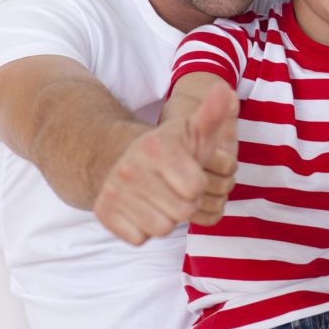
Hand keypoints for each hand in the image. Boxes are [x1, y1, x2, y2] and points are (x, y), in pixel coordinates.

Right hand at [94, 83, 238, 244]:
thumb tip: (224, 89)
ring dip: (167, 218)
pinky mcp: (103, 213)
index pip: (196, 188)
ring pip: (161, 229)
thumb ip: (213, 113)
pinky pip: (139, 239)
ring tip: (161, 198)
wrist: (125, 159)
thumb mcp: (194, 129)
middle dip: (186, 204)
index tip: (190, 172)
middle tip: (176, 188)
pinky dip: (144, 229)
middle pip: (182, 212)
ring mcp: (114, 191)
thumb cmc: (173, 148)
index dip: (199, 184)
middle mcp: (130, 168)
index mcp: (156, 146)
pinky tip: (143, 208)